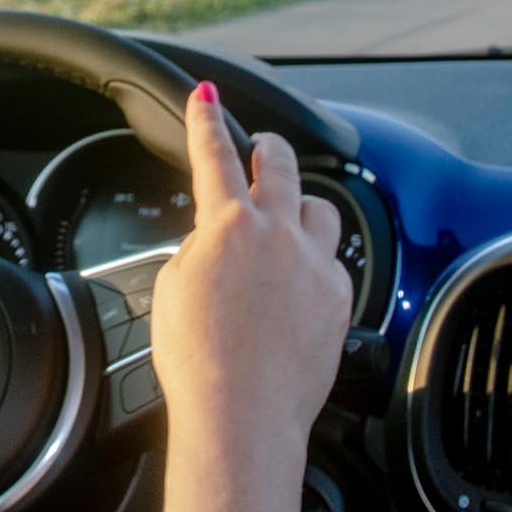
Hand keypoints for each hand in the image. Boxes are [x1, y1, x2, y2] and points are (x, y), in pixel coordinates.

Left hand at [110, 82, 347, 511]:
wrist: (244, 420)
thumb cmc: (268, 408)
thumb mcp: (301, 360)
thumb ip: (287, 318)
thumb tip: (272, 308)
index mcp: (326, 288)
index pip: (325, 241)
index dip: (310, 228)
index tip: (306, 222)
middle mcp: (303, 253)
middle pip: (309, 196)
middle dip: (288, 167)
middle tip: (271, 151)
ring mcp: (261, 237)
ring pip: (269, 171)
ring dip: (254, 145)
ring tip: (235, 125)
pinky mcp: (220, 231)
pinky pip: (213, 164)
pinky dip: (208, 126)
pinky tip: (200, 101)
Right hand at [151, 82, 353, 476]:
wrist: (243, 416)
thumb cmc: (199, 364)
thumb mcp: (172, 291)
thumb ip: (198, 250)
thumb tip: (216, 241)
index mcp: (227, 226)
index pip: (213, 155)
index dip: (206, 120)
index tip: (206, 95)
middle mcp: (277, 233)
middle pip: (280, 164)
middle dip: (268, 147)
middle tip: (262, 146)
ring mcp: (314, 263)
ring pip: (318, 209)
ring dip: (300, 208)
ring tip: (287, 224)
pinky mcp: (338, 295)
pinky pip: (331, 263)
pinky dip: (314, 267)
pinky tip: (298, 292)